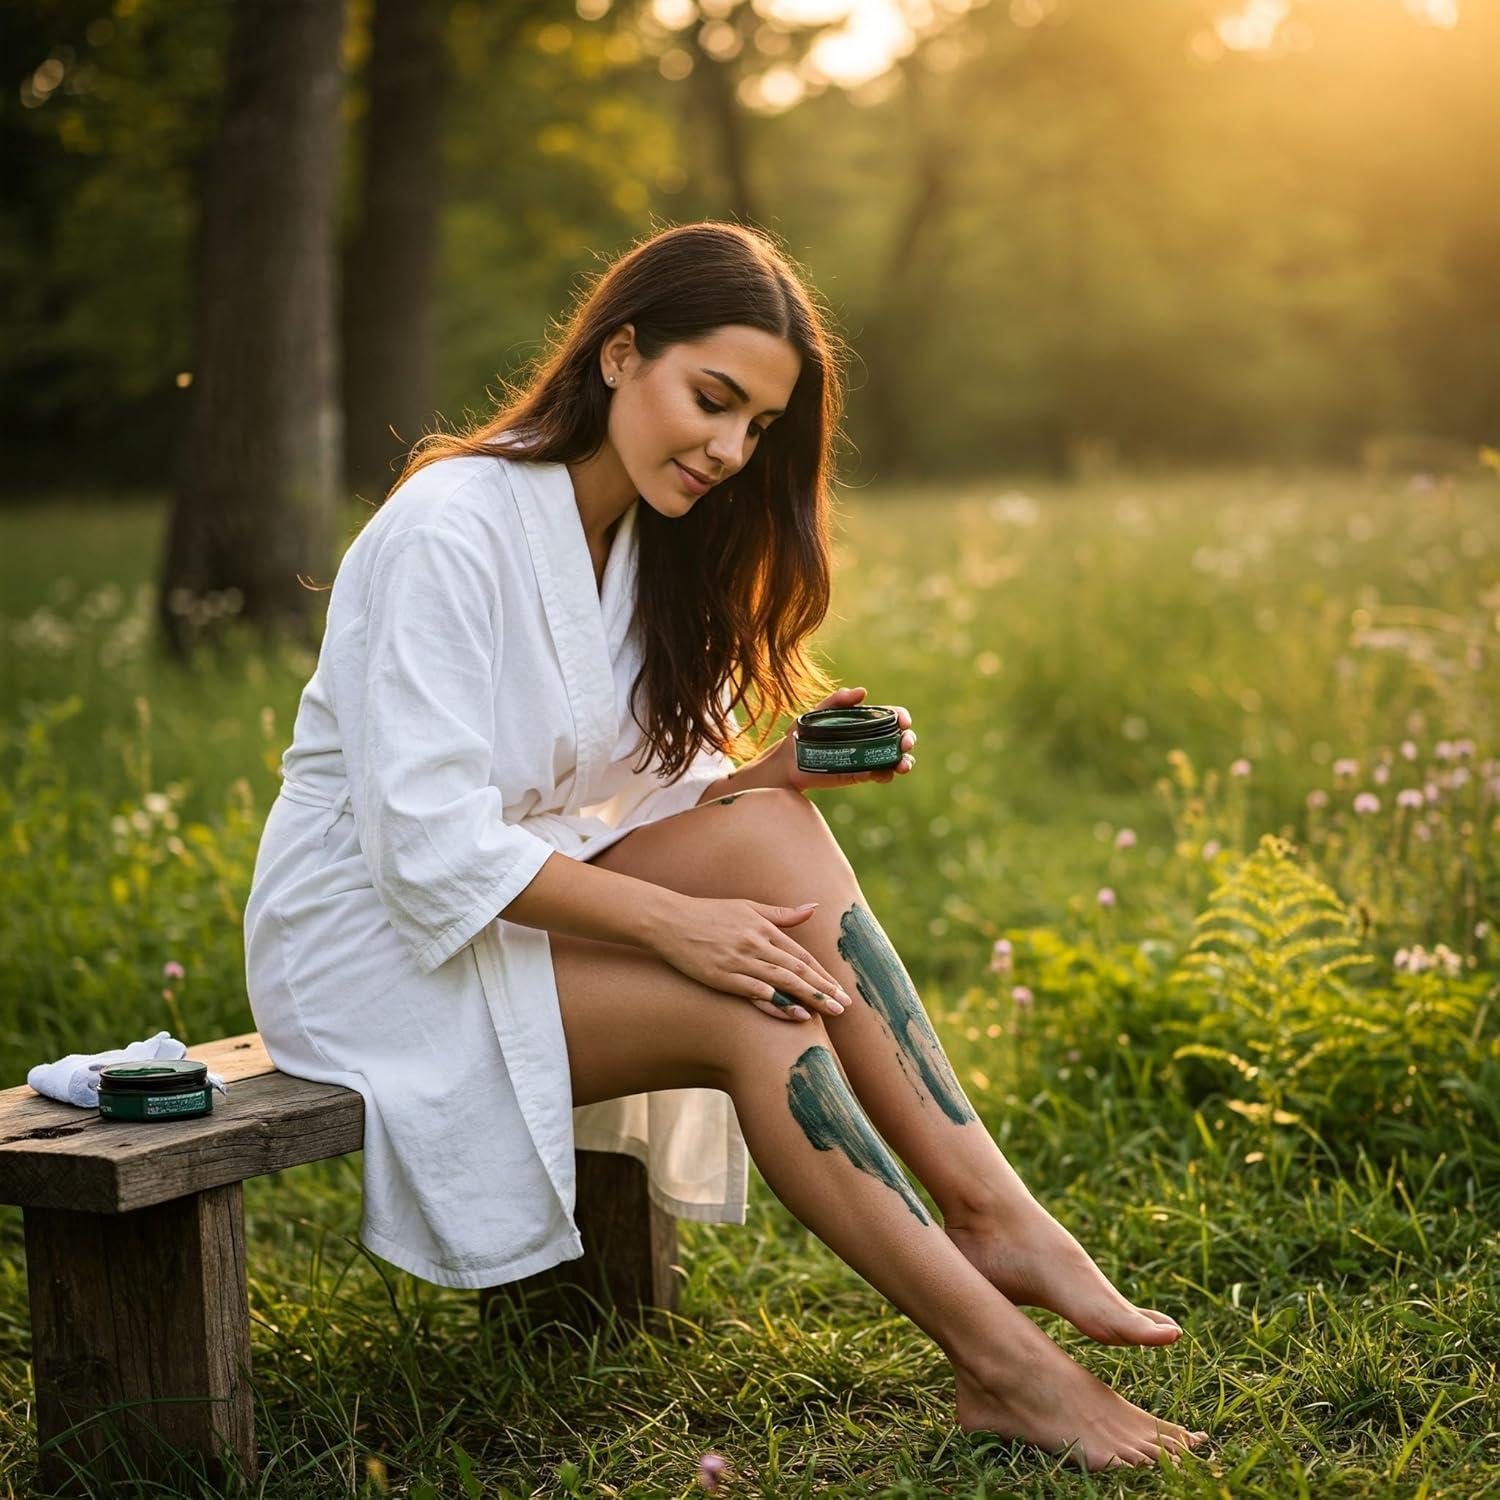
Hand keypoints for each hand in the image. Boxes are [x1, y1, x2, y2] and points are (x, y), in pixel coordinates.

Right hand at [648, 894, 852, 1022]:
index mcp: (763, 927)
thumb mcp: (747, 907)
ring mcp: (740, 961)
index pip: (800, 954)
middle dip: (823, 988)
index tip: (840, 989)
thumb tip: (813, 908)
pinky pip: (757, 992)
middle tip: (844, 1007)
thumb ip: (781, 914)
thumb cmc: (708, 913)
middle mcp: (756, 944)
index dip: (822, 973)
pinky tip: (796, 1014)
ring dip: (809, 997)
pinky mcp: (723, 977)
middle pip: (797, 969)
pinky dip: (779, 1003)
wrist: (669, 920)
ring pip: (783, 982)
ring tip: (829, 1012)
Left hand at [778, 685, 916, 791]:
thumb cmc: (802, 733)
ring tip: (902, 765)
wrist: (786, 762)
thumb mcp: (818, 712)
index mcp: (864, 720)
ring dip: (904, 762)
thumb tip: (862, 692)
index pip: (892, 716)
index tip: (903, 721)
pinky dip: (886, 775)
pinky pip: (880, 775)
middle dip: (908, 740)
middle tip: (905, 744)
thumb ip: (837, 700)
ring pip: (896, 759)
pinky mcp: (860, 775)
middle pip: (900, 738)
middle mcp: (870, 738)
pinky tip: (883, 774)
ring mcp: (867, 758)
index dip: (902, 717)